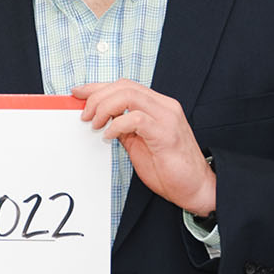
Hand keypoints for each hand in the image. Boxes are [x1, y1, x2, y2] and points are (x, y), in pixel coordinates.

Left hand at [72, 80, 214, 216]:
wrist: (195, 188)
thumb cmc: (168, 168)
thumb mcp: (138, 143)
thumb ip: (123, 128)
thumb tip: (100, 119)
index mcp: (158, 106)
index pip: (125, 86)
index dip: (98, 87)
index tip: (78, 93)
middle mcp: (164, 106)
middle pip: (124, 86)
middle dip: (97, 97)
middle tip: (85, 116)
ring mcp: (167, 118)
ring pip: (129, 95)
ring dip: (104, 107)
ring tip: (95, 124)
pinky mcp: (166, 134)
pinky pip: (136, 118)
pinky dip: (117, 125)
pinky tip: (109, 136)